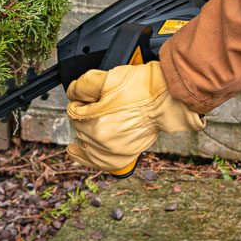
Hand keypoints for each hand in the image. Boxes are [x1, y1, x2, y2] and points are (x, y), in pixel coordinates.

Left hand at [65, 61, 203, 175]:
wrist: (167, 100)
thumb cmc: (142, 88)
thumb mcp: (107, 78)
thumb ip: (82, 85)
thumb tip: (72, 93)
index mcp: (94, 122)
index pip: (73, 113)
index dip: (78, 102)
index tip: (87, 97)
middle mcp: (102, 141)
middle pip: (79, 130)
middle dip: (82, 118)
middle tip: (95, 106)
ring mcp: (114, 151)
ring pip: (86, 148)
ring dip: (83, 138)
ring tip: (80, 134)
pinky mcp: (125, 156)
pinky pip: (102, 163)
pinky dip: (90, 159)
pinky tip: (82, 153)